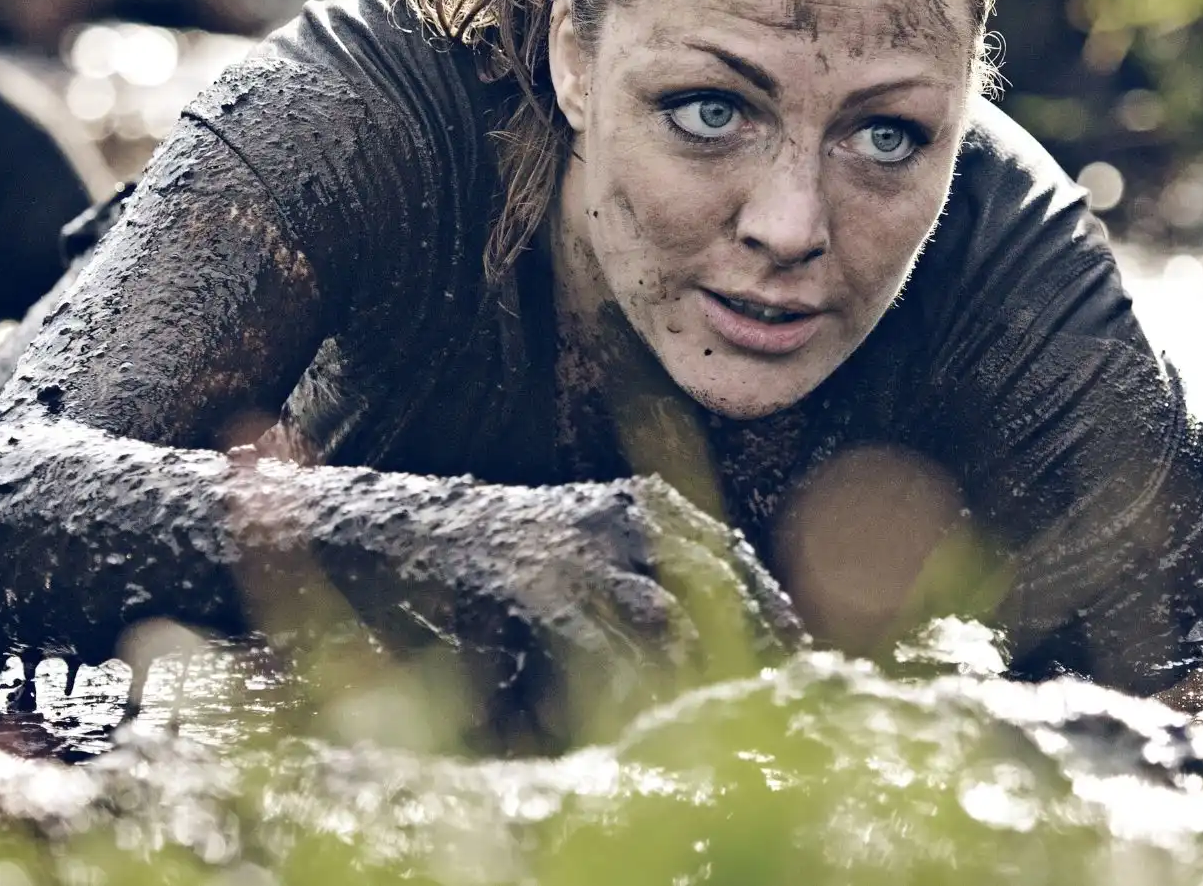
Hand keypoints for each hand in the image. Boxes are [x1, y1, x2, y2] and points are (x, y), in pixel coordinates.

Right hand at [298, 473, 804, 744]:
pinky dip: (625, 672)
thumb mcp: (585, 535)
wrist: (405, 528)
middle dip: (751, 624)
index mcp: (633, 500)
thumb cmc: (504, 547)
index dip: (766, 595)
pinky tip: (649, 702)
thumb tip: (716, 611)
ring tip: (725, 701)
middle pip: (709, 570)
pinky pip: (594, 637)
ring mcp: (569, 547)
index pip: (724, 545)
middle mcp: (609, 515)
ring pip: (659, 610)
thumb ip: (643, 562)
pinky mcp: (529, 584)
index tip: (797, 639)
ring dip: (695, 658)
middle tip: (783, 673)